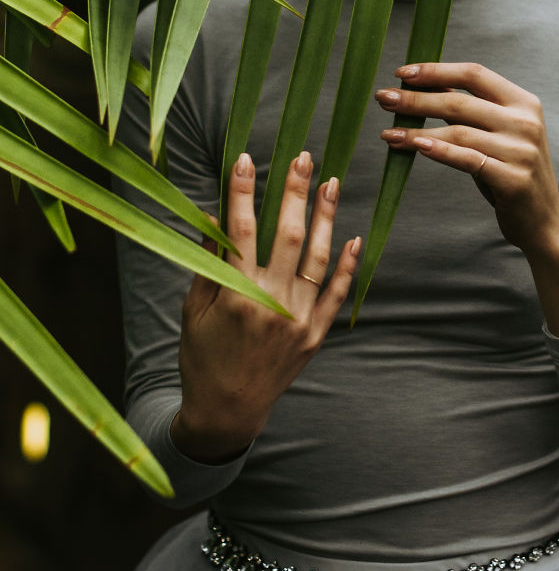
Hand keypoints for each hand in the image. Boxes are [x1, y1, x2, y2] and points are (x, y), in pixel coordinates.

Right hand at [171, 150, 359, 462]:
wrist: (227, 412)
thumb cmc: (202, 358)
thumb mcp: (194, 311)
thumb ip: (208, 263)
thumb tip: (216, 216)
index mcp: (237, 295)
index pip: (241, 230)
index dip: (244, 192)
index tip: (246, 159)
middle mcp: (272, 304)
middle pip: (287, 236)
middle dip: (295, 193)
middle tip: (303, 158)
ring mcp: (299, 320)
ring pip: (317, 259)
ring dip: (325, 218)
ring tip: (330, 183)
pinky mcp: (315, 335)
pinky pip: (335, 294)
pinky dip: (345, 266)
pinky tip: (352, 237)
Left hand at [376, 61, 558, 255]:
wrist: (544, 219)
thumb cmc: (511, 170)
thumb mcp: (495, 133)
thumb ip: (468, 109)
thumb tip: (426, 84)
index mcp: (523, 101)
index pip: (473, 74)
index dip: (435, 71)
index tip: (401, 73)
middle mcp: (525, 122)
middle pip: (460, 102)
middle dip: (416, 99)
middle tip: (383, 98)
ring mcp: (521, 150)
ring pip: (458, 132)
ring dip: (416, 130)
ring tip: (388, 132)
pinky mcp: (513, 179)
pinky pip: (466, 159)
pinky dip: (438, 151)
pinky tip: (414, 146)